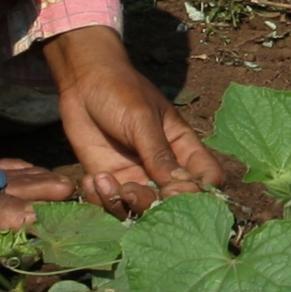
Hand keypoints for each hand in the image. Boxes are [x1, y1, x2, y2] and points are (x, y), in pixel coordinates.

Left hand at [44, 28, 225, 211]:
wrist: (83, 82)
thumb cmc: (121, 92)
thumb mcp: (142, 119)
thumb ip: (159, 153)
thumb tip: (179, 187)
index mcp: (184, 148)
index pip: (207, 178)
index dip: (199, 193)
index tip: (175, 192)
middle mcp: (163, 168)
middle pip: (172, 202)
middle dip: (152, 203)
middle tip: (131, 190)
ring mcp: (137, 177)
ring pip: (140, 209)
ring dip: (123, 204)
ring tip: (105, 182)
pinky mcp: (110, 181)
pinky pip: (111, 204)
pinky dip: (101, 199)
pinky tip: (91, 180)